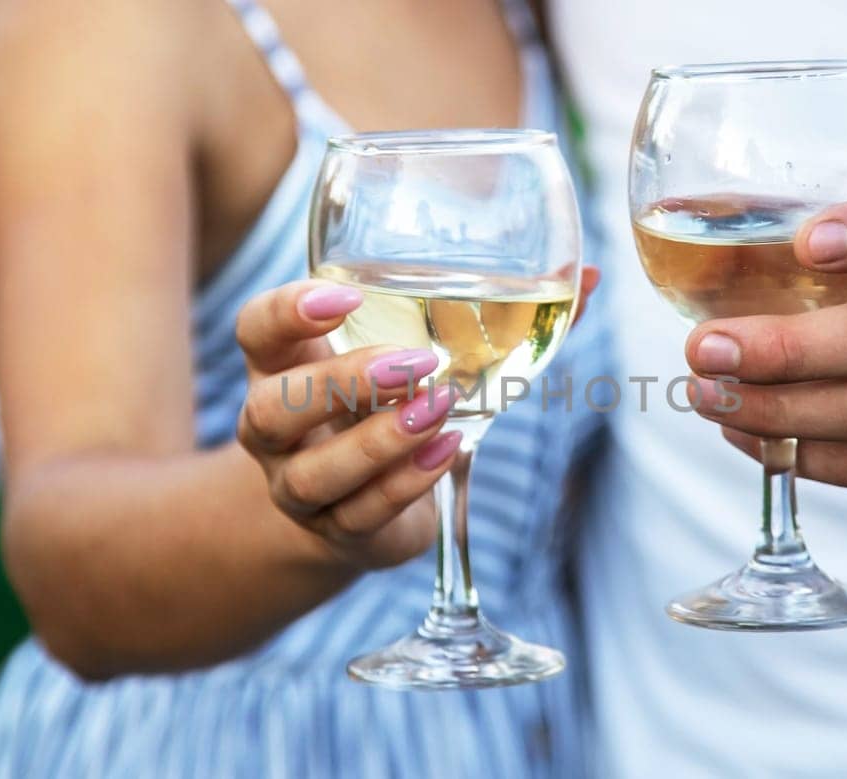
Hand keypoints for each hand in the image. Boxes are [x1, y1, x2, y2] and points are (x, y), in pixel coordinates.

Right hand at [235, 269, 600, 566]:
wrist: (353, 509)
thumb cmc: (394, 408)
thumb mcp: (422, 355)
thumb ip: (500, 314)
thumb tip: (590, 273)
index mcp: (285, 366)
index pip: (256, 330)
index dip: (287, 312)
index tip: (342, 295)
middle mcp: (278, 431)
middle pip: (271, 409)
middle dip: (338, 383)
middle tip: (413, 363)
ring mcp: (301, 489)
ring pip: (315, 476)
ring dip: (379, 442)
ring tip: (439, 411)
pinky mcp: (340, 533)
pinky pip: (362, 516)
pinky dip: (407, 484)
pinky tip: (451, 451)